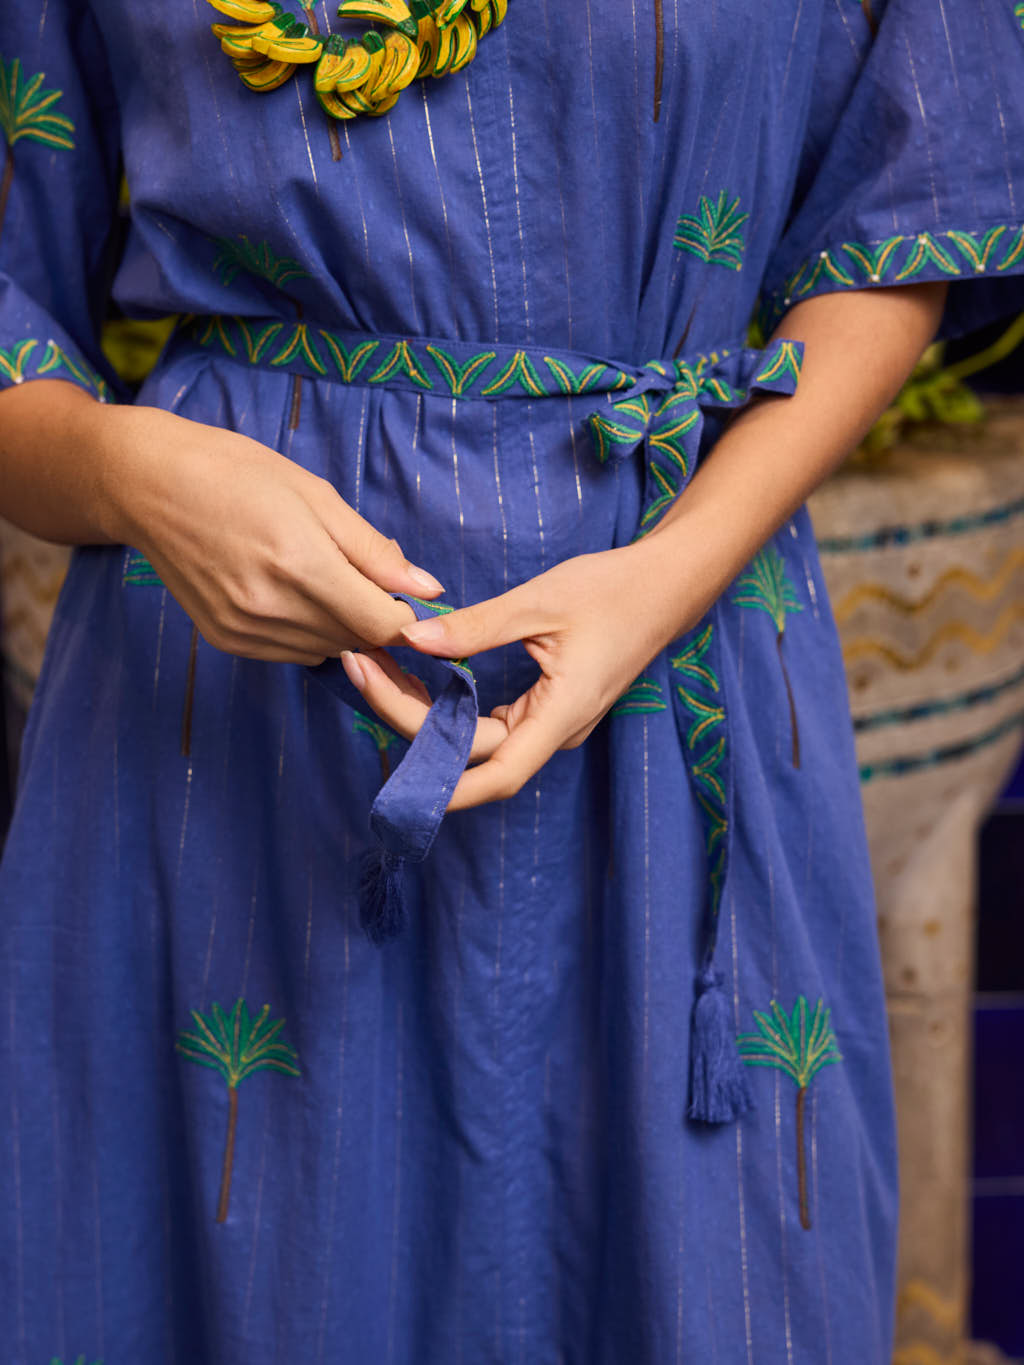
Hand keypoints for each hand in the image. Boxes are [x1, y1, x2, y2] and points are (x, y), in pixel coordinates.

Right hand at [96, 404, 441, 662]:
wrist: (147, 485)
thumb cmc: (235, 473)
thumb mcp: (316, 495)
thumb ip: (373, 550)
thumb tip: (427, 586)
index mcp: (301, 564)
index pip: (383, 625)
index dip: (407, 618)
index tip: (411, 598)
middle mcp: (272, 607)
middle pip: (358, 641)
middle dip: (375, 618)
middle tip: (365, 578)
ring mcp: (245, 629)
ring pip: (328, 651)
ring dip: (342, 627)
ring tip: (322, 578)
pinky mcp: (227, 641)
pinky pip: (293, 654)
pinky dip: (309, 634)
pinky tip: (292, 594)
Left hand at [340, 541, 697, 808]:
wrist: (665, 585)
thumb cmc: (612, 590)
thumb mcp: (539, 602)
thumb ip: (474, 628)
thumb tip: (411, 639)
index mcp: (561, 716)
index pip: (495, 775)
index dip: (443, 788)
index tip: (390, 774)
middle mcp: (555, 731)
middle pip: (472, 753)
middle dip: (409, 719)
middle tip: (360, 666)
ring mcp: (551, 722)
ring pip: (477, 740)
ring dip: (426, 713)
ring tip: (376, 669)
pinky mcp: (546, 707)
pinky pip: (490, 722)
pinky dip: (450, 704)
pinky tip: (416, 676)